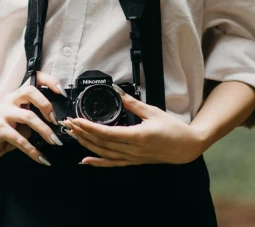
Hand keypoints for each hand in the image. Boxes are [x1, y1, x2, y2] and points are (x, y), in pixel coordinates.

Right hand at [0, 71, 65, 165]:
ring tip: (54, 141)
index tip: (61, 92)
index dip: (48, 82)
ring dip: (44, 130)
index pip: (33, 80)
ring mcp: (2, 113)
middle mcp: (9, 99)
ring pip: (27, 116)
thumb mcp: (21, 119)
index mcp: (17, 95)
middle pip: (29, 92)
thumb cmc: (6, 128)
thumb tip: (54, 123)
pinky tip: (41, 158)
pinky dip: (32, 150)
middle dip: (45, 104)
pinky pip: (19, 139)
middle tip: (55, 121)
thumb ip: (33, 116)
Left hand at [61, 86, 203, 166]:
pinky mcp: (133, 162)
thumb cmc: (172, 129)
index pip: (107, 133)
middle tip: (69, 125)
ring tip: (74, 135)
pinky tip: (86, 160)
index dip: (89, 127)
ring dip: (87, 145)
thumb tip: (117, 91)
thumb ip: (133, 102)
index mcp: (137, 136)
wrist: (185, 147)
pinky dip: (98, 162)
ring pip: (104, 154)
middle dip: (83, 134)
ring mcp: (132, 158)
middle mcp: (132, 150)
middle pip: (101, 143)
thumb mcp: (153, 111)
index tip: (77, 120)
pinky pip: (112, 163)